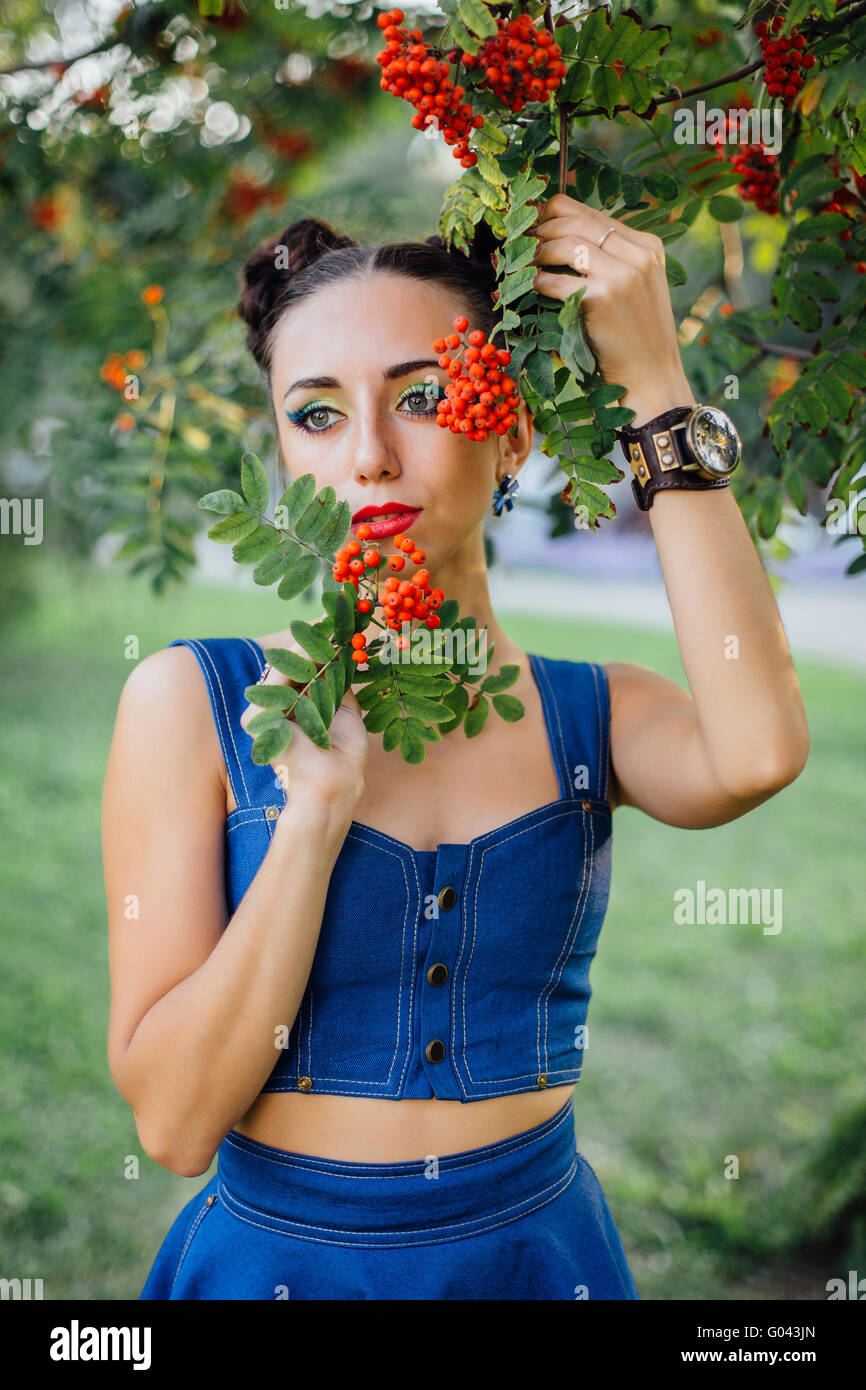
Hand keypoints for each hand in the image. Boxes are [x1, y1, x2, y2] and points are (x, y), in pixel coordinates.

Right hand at [240, 629, 368, 816]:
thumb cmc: (344, 755)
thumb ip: (338, 687)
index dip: (320, 648)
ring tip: (325, 625)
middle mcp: (279, 708)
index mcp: (298, 708)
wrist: (334, 785)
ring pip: (283, 669)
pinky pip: (274, 681)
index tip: (337, 624)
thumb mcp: (346, 712)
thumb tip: (343, 657)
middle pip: (293, 666)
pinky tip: (311, 645)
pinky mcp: (257, 719)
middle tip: (331, 616)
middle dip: (313, 641)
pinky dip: (293, 661)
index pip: (305, 671)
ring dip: (305, 646)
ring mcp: (265, 713)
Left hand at [531, 192, 695, 424]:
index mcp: (647, 246)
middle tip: (521, 244)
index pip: (591, 212)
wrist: (652, 376)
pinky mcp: (602, 298)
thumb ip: (612, 259)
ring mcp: (622, 275)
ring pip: (564, 244)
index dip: (555, 213)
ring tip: (522, 264)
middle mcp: (638, 254)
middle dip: (541, 229)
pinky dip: (536, 281)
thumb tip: (562, 235)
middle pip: (574, 222)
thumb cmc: (637, 336)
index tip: (534, 225)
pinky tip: (530, 287)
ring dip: (536, 253)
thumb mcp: (637, 287)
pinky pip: (555, 280)